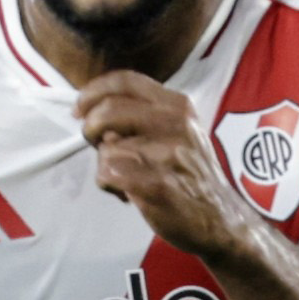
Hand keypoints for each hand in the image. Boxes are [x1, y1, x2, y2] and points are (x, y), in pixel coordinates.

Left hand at [76, 72, 267, 262]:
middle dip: (90, 129)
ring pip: (106, 149)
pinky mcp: (158, 185)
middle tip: (96, 146)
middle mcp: (176, 124)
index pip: (126, 81)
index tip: (79, 109)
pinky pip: (108, 175)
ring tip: (127, 179)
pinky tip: (128, 193)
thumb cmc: (187, 174)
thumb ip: (139, 116)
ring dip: (105, 167)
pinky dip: (109, 186)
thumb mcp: (175, 132)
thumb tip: (95, 112)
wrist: (219, 218)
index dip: (93, 92)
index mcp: (177, 105)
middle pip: (109, 111)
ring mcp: (169, 154)